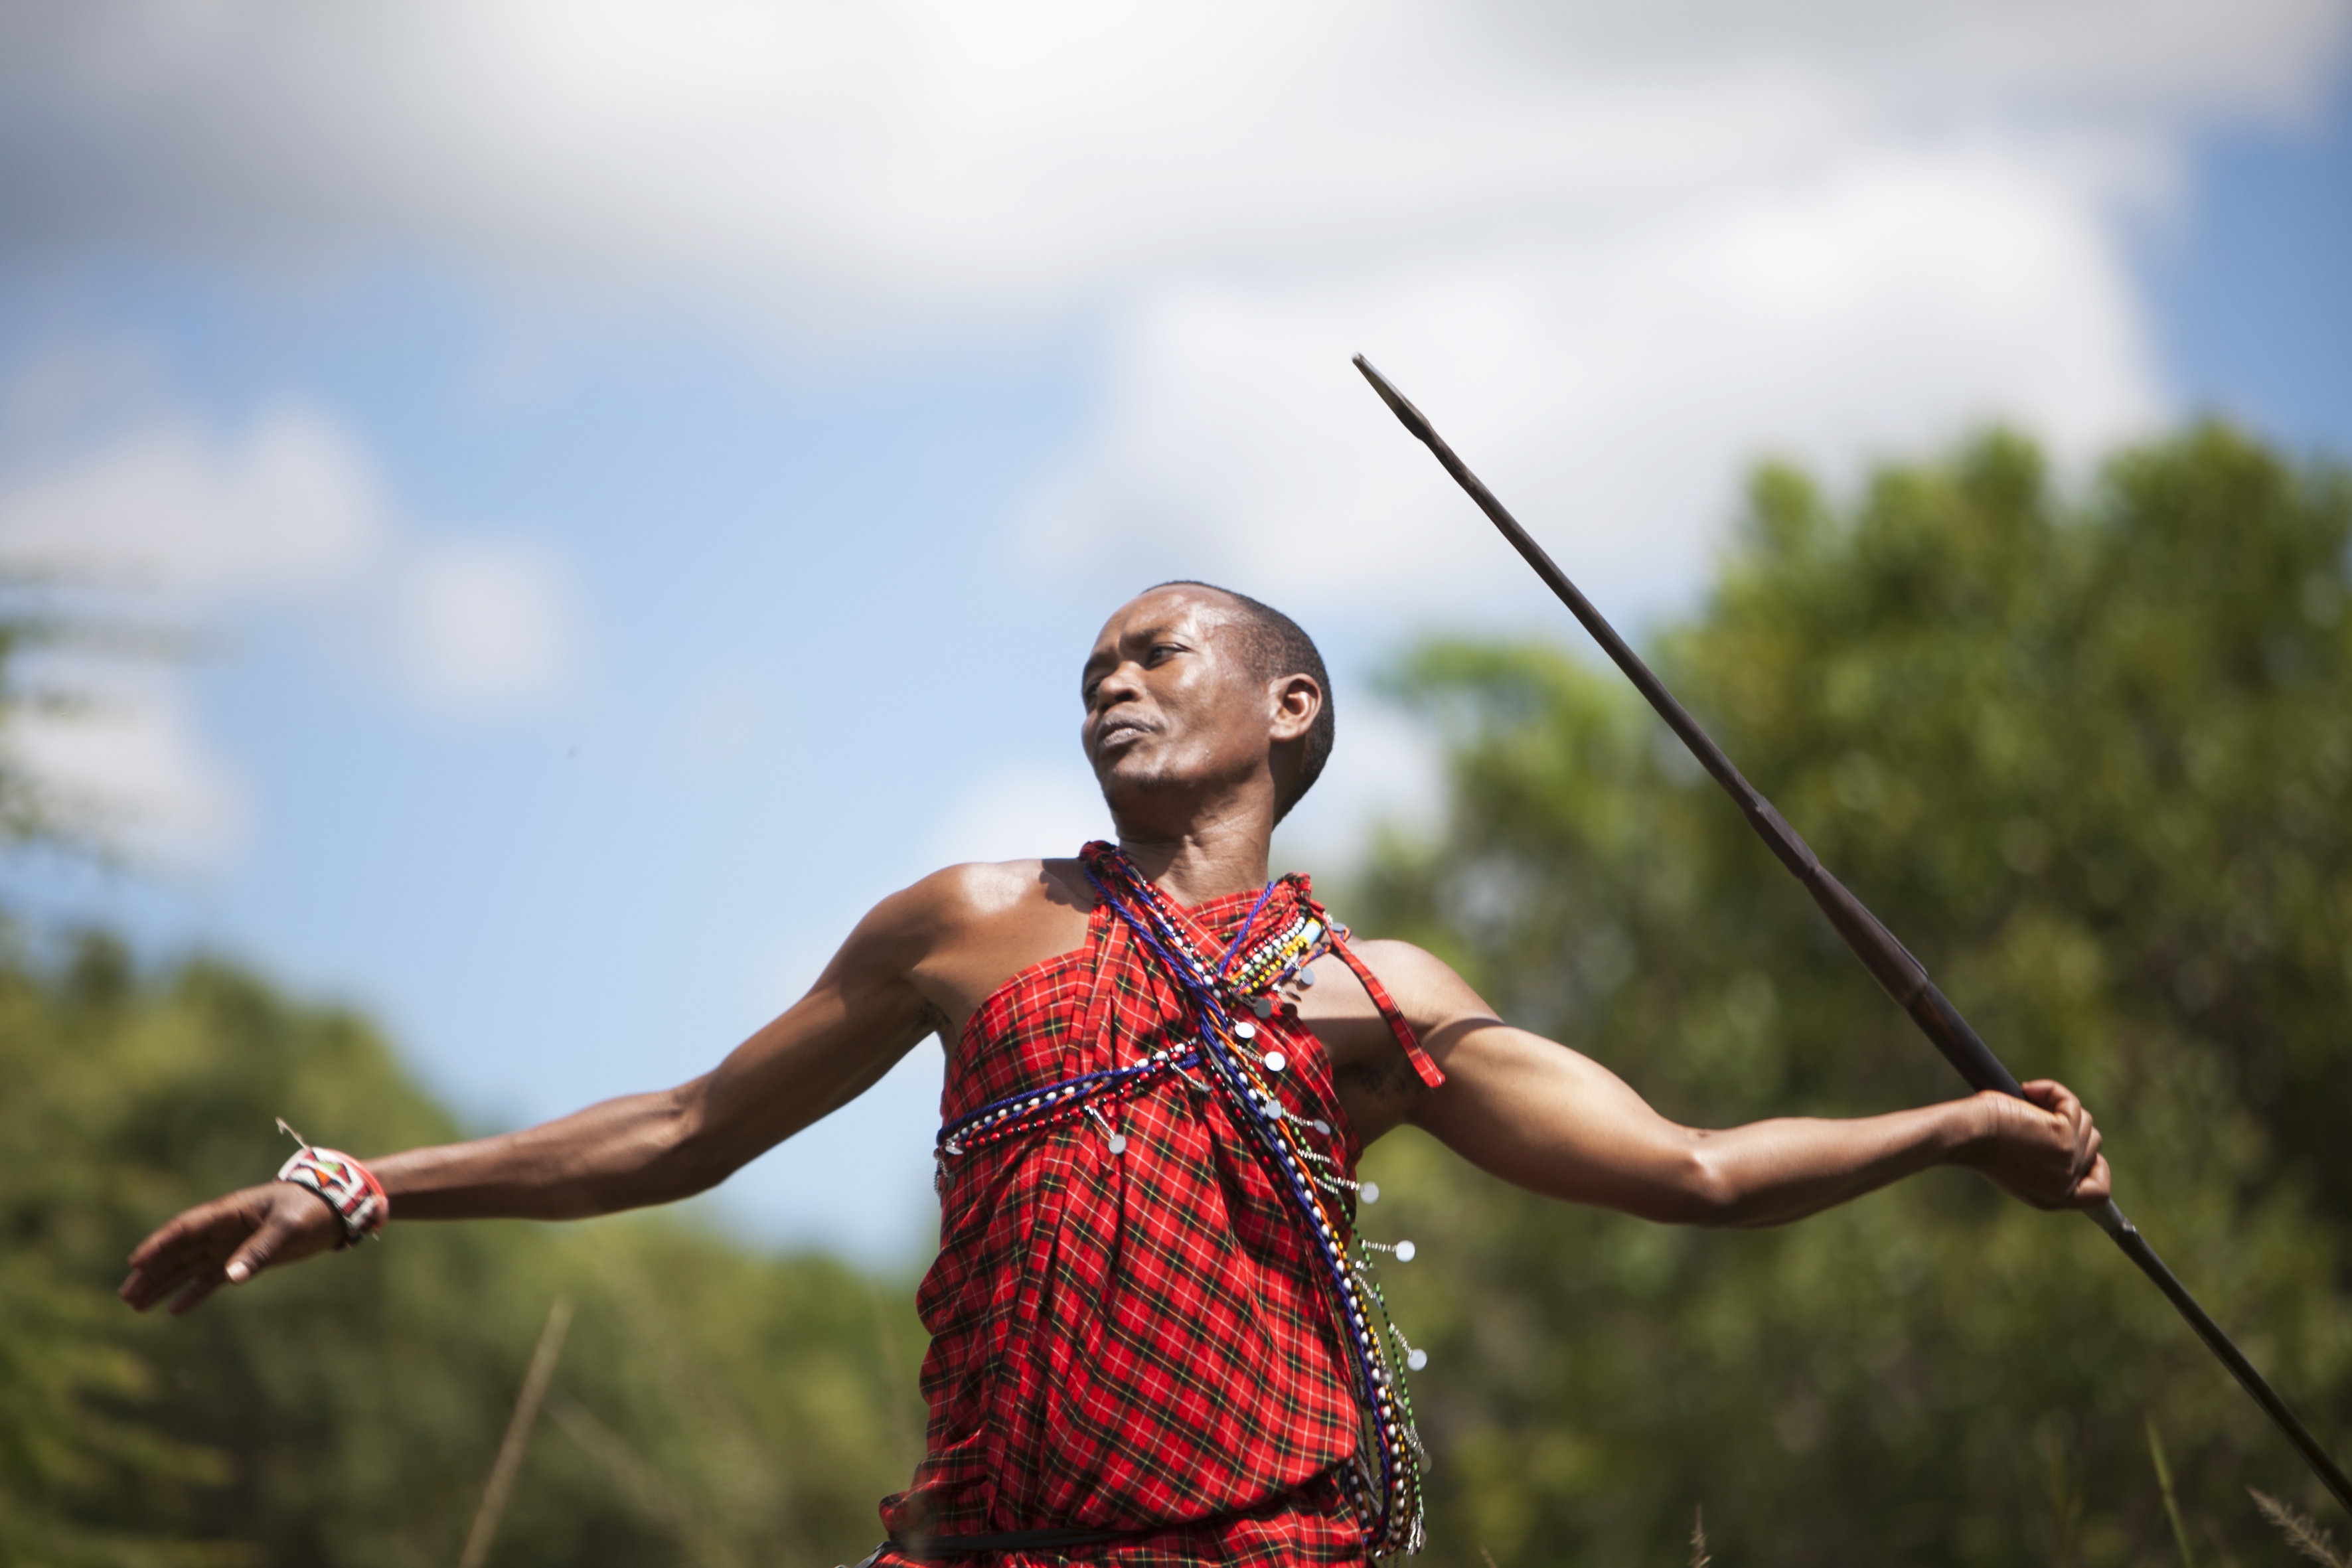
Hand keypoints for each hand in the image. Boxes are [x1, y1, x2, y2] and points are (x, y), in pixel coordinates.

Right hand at [119, 1182, 343, 1316]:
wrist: (333, 1210)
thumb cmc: (310, 1209)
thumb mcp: (287, 1227)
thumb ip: (259, 1250)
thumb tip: (230, 1277)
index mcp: (228, 1213)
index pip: (184, 1229)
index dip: (158, 1244)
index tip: (134, 1262)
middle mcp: (222, 1230)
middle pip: (178, 1252)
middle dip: (151, 1273)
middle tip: (125, 1295)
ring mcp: (230, 1245)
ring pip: (188, 1267)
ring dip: (164, 1285)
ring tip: (136, 1305)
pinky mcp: (243, 1260)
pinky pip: (211, 1279)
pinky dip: (193, 1293)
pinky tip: (173, 1310)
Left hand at [1958, 1080, 2110, 1210]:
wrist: (1965, 1134)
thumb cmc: (1980, 1143)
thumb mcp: (2020, 1164)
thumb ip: (2050, 1161)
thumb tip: (2075, 1131)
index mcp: (2052, 1199)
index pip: (2097, 1194)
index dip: (2097, 1169)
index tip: (2077, 1146)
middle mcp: (2063, 1187)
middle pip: (2092, 1146)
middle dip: (2069, 1124)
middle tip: (2035, 1115)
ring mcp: (2067, 1162)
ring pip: (2085, 1123)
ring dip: (2060, 1106)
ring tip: (2027, 1102)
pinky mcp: (2063, 1137)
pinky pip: (2072, 1104)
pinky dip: (2054, 1091)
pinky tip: (2028, 1088)